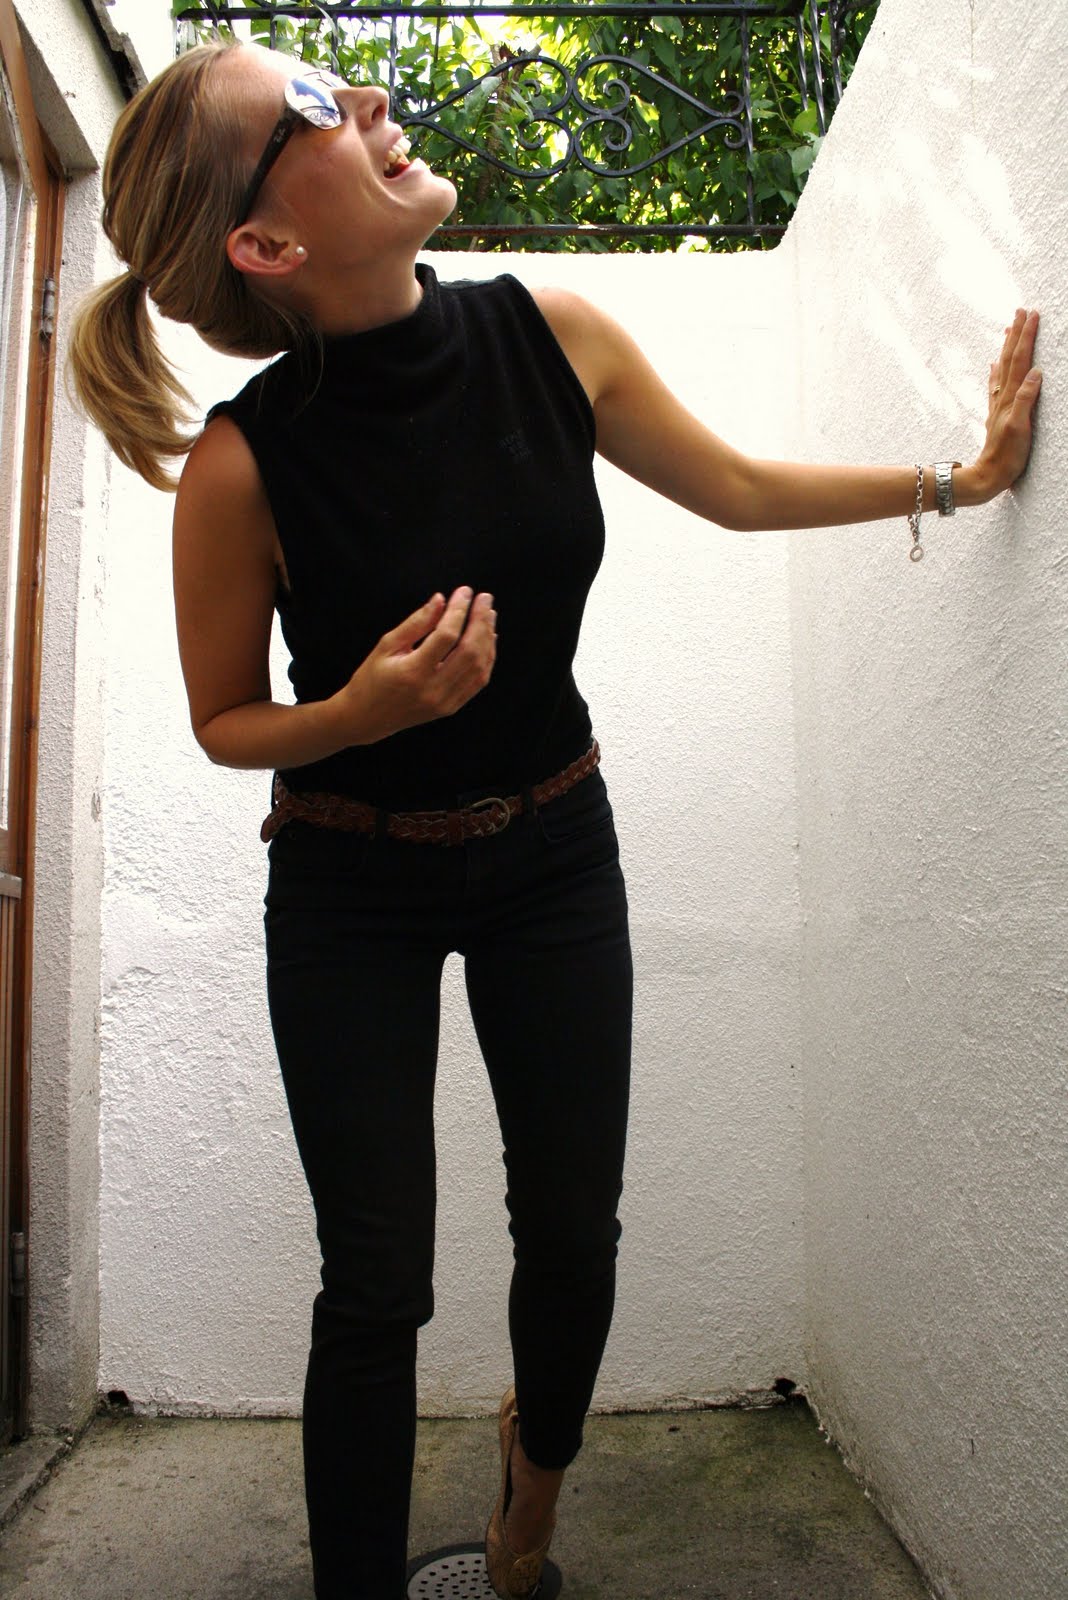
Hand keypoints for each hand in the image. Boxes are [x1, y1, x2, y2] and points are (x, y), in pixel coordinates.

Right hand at [333, 587, 496, 744]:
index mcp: (413, 672)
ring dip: (487, 637)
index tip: (464, 591)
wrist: (366, 718)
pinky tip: (487, 638)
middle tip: (484, 598)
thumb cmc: (371, 679)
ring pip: (479, 666)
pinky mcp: (450, 707)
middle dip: (480, 621)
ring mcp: (444, 702)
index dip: (459, 610)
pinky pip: (477, 681)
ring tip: (487, 614)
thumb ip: (416, 623)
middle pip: (469, 650)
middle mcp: (432, 689)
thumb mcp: (387, 645)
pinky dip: (486, 658)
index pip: (446, 636)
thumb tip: (440, 600)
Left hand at [973, 308, 1041, 499]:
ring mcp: (998, 405)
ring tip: (1009, 328)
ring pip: (1003, 368)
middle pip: (1009, 359)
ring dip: (1007, 347)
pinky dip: (997, 371)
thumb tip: (1035, 372)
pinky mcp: (997, 414)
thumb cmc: (1006, 456)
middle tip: (1020, 311)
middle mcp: (1002, 397)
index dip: (1026, 337)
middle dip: (1016, 334)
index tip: (1032, 314)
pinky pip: (997, 385)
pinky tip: (994, 365)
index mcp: (1010, 398)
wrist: (988, 476)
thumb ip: (1026, 400)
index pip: (1020, 360)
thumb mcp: (1019, 428)